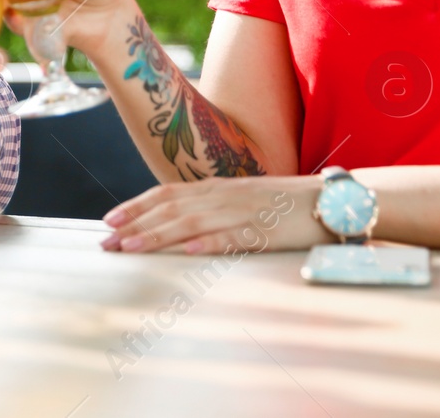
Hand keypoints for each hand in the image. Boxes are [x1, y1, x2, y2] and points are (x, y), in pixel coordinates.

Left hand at [100, 175, 331, 254]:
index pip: (168, 194)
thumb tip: (179, 222)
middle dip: (136, 226)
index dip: (137, 206)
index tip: (110, 220)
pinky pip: (233, 238)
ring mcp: (245, 213)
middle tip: (107, 242)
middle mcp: (225, 196)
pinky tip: (186, 251)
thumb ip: (213, 205)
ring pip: (193, 223)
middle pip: (172, 209)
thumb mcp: (243, 198)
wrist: (333, 200)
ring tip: (131, 248)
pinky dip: (208, 244)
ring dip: (158, 236)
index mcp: (218, 187)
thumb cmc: (286, 203)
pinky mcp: (266, 231)